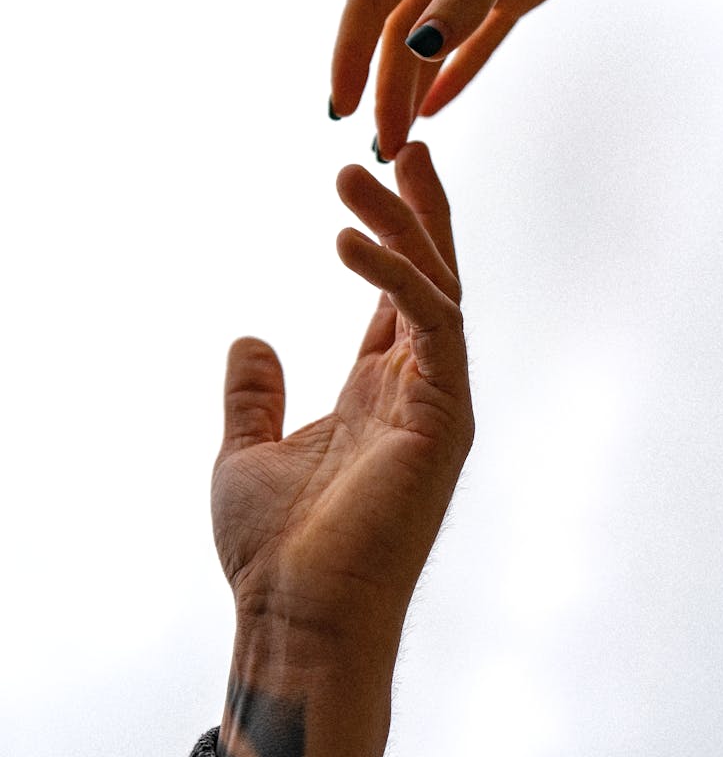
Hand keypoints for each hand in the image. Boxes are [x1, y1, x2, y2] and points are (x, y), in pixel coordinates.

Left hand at [212, 141, 472, 665]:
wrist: (297, 614)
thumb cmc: (275, 549)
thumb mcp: (246, 452)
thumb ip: (254, 395)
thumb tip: (250, 337)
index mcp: (377, 395)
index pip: (398, 296)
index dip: (394, 235)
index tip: (385, 173)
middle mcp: (416, 391)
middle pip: (430, 279)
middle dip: (417, 211)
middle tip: (400, 142)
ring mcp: (436, 402)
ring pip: (436, 289)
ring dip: (404, 226)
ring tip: (362, 168)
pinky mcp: (443, 416)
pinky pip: (431, 324)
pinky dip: (397, 277)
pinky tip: (348, 238)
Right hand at [330, 0, 722, 158]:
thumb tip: (420, 47)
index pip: (371, 0)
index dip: (349, 56)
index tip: (341, 108)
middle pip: (399, 35)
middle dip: (386, 92)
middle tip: (382, 149)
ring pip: (433, 45)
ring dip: (413, 92)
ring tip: (400, 143)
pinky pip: (476, 44)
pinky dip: (455, 77)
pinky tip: (434, 110)